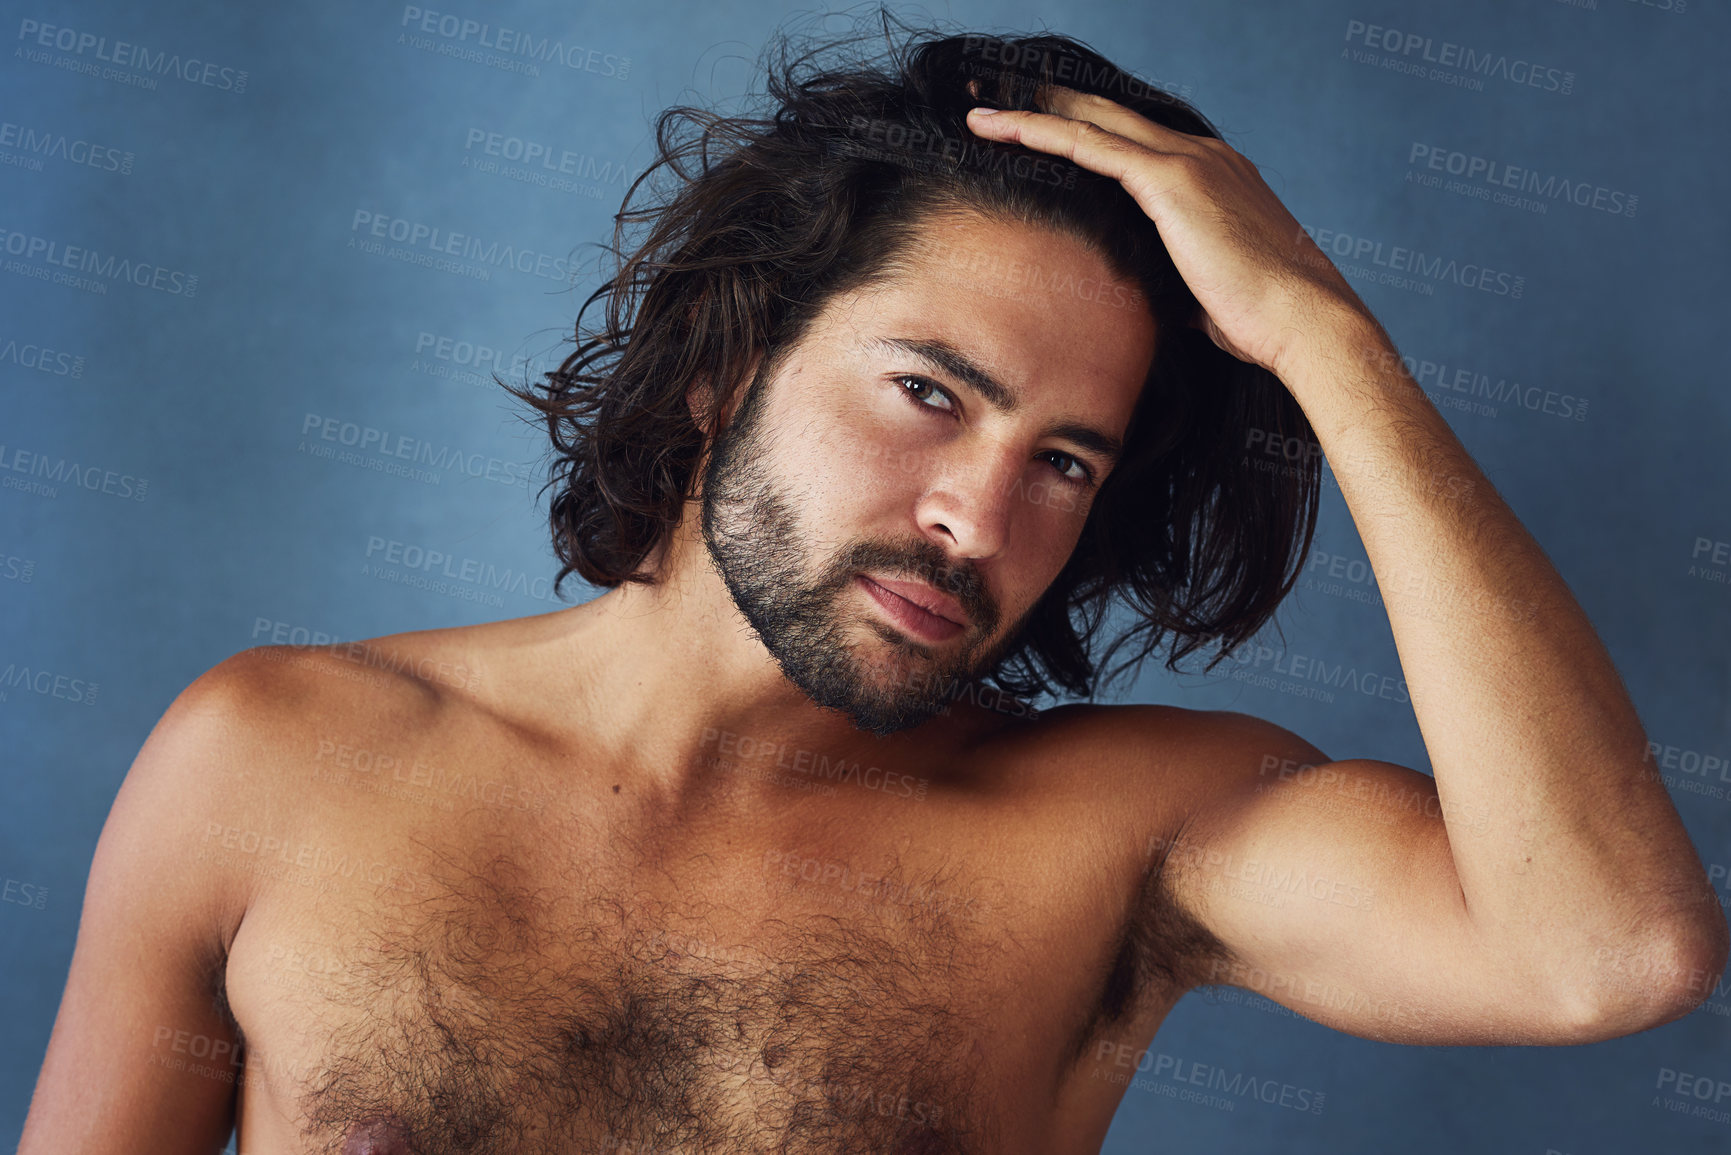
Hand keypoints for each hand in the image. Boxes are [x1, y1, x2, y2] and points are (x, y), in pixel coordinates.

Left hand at [965, 88, 1369, 380]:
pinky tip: (999, 129)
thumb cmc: (1263, 321)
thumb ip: (1175, 278)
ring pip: (1091, 121)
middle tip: (999, 96)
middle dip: (1053, 103)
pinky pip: (1089, 145)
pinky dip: (1039, 132)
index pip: (1136, 141)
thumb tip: (1152, 299)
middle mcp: (1202, 155)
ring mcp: (1187, 162)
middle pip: (1110, 115)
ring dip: (1031, 111)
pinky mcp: (1171, 181)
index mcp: (1213, 176)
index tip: (1045, 130)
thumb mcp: (1207, 291)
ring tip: (980, 107)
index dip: (1088, 130)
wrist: (1303, 321)